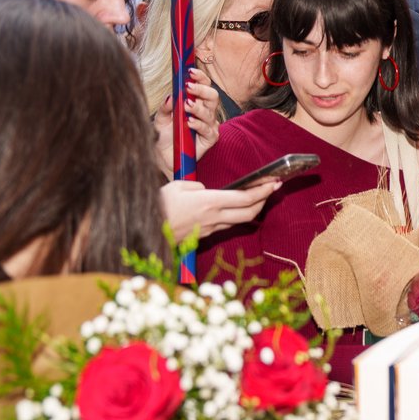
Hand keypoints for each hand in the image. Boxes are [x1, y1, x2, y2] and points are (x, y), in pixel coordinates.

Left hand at [154, 69, 221, 176]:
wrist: (164, 157)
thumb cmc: (165, 135)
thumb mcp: (160, 119)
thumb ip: (165, 107)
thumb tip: (171, 96)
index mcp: (196, 102)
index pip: (204, 85)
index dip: (200, 77)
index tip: (190, 71)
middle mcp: (206, 112)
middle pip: (212, 96)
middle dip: (201, 89)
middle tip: (188, 87)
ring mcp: (209, 125)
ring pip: (210, 112)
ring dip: (198, 108)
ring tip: (186, 106)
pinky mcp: (210, 139)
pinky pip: (208, 130)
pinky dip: (199, 125)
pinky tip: (189, 123)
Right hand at [159, 180, 279, 242]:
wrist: (144, 232)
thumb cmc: (158, 206)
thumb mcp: (178, 186)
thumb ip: (198, 187)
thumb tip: (206, 190)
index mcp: (209, 202)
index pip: (245, 198)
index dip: (263, 191)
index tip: (274, 182)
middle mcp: (213, 218)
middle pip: (249, 213)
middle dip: (264, 200)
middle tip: (272, 189)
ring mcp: (209, 229)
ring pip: (238, 221)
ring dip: (251, 210)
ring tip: (258, 197)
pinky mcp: (203, 237)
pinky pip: (225, 226)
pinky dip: (235, 217)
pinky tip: (236, 209)